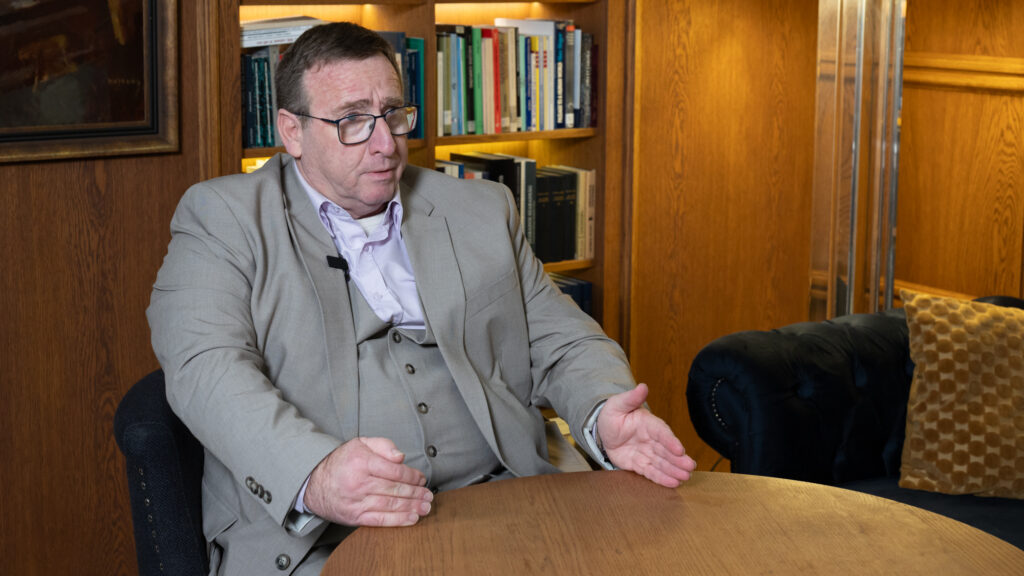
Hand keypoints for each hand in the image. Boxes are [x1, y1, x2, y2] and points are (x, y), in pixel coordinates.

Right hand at [304, 437, 432, 525]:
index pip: (395, 470)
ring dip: (412, 507)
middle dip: (416, 493)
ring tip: (426, 507)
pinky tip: (412, 519)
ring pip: (390, 505)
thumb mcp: (360, 444)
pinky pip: (380, 520)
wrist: (314, 483)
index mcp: (362, 462)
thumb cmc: (342, 462)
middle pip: (395, 489)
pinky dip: (398, 521)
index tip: (421, 479)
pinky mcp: (354, 517)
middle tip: (429, 495)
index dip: (412, 476)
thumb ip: (383, 445)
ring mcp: (356, 502)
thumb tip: (401, 457)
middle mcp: (359, 482)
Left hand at [597, 383, 696, 486]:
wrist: (603, 431)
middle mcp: (651, 439)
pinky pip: (651, 472)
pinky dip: (661, 478)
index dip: (670, 441)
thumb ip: (631, 398)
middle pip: (666, 450)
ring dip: (673, 470)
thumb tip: (642, 386)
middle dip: (678, 459)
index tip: (679, 449)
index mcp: (648, 423)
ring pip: (662, 463)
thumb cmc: (612, 415)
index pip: (661, 432)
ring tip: (685, 478)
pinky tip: (673, 484)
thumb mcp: (617, 404)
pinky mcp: (639, 464)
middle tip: (690, 467)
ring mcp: (647, 453)